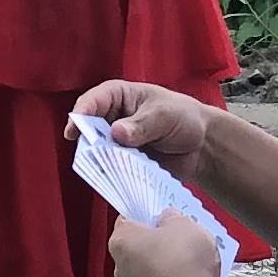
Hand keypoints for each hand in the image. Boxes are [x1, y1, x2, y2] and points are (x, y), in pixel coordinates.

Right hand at [71, 80, 213, 177]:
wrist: (202, 146)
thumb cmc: (183, 118)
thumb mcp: (164, 116)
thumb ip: (142, 125)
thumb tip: (117, 133)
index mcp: (117, 96)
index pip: (92, 102)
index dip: (81, 114)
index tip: (75, 130)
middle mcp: (111, 119)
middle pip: (89, 130)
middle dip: (90, 142)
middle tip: (95, 154)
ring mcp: (115, 144)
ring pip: (97, 153)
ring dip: (102, 162)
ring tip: (114, 168)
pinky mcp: (123, 164)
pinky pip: (110, 171)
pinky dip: (113, 176)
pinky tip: (120, 180)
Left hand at [107, 211, 223, 276]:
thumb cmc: (184, 258)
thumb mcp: (183, 223)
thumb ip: (171, 217)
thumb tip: (167, 219)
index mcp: (120, 241)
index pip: (127, 220)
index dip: (146, 214)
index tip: (161, 213)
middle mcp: (121, 266)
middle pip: (138, 244)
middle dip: (157, 238)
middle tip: (179, 232)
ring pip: (150, 265)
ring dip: (166, 259)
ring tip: (191, 254)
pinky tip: (192, 274)